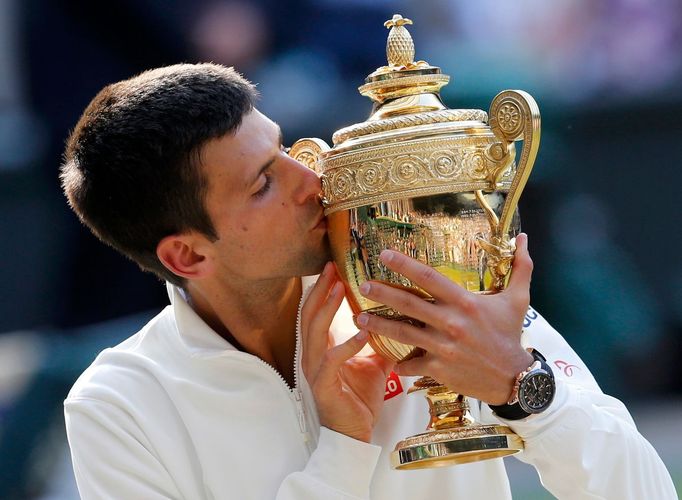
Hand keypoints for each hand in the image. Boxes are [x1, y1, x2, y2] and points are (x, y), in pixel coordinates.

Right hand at [301, 262, 394, 442]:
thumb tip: (401, 319)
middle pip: (309, 314)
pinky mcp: (324, 385)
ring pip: (315, 331)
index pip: (315, 311)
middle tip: (332, 267)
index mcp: (321, 347)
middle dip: (320, 289)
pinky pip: (333, 360)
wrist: (354, 433)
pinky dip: (347, 344)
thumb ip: (379, 340)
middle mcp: (313, 355)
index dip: (321, 288)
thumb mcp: (373, 362)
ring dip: (328, 308)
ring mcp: (315, 369)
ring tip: (340, 288)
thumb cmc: (360, 397)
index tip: (333, 266)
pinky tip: (363, 332)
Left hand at [356, 233, 534, 405]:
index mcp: (464, 302)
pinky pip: (411, 364)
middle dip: (382, 293)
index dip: (404, 265)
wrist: (514, 378)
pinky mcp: (439, 368)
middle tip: (362, 285)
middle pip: (408, 303)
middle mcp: (450, 322)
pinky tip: (387, 360)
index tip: (383, 255)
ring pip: (403, 333)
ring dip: (378, 326)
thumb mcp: (519, 299)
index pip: (429, 277)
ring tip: (359, 319)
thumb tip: (525, 238)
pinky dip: (399, 364)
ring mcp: (443, 346)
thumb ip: (521, 267)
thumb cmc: (511, 335)